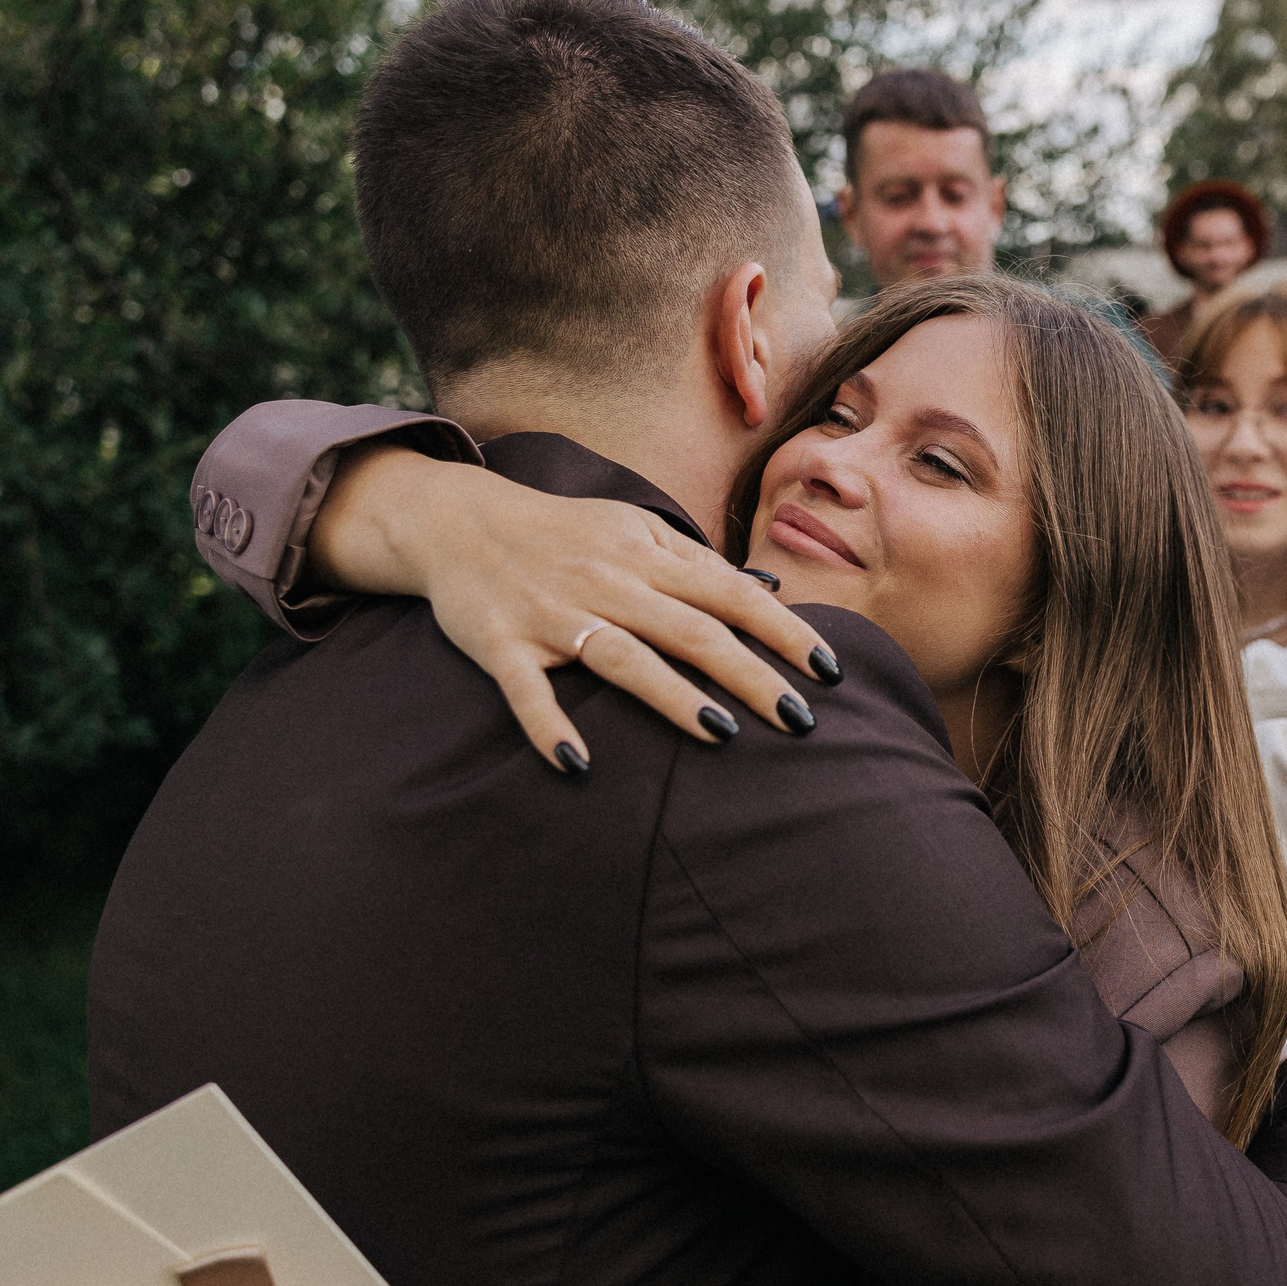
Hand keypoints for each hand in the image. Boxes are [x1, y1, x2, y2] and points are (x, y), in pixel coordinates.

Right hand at [310, 445, 841, 762]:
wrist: (457, 520)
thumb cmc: (562, 531)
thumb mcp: (633, 528)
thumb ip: (697, 560)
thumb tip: (769, 590)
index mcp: (645, 555)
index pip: (729, 593)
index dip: (782, 632)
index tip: (828, 670)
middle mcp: (605, 581)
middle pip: (690, 630)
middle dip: (750, 675)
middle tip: (800, 720)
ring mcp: (551, 613)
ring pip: (621, 657)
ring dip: (671, 696)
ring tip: (722, 733)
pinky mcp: (499, 643)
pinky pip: (525, 689)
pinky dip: (549, 726)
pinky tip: (577, 765)